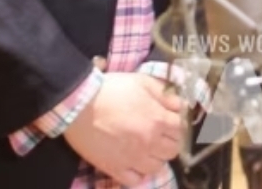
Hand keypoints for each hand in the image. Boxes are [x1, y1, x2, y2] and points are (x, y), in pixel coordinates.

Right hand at [64, 72, 183, 186]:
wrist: (80, 104)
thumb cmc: (112, 89)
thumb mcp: (142, 82)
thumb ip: (164, 94)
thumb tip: (179, 105)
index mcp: (158, 120)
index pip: (181, 130)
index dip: (177, 125)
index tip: (170, 122)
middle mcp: (150, 142)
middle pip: (172, 151)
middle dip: (169, 142)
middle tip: (159, 135)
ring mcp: (133, 159)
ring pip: (156, 167)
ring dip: (155, 158)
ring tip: (146, 149)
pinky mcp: (115, 169)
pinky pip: (135, 180)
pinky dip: (137, 174)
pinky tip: (133, 163)